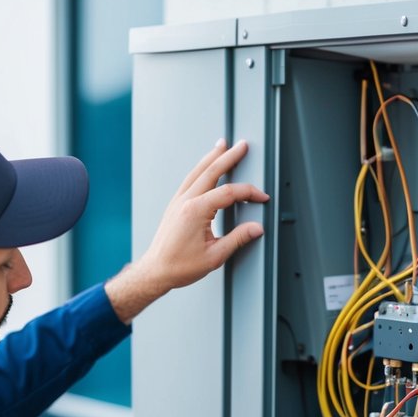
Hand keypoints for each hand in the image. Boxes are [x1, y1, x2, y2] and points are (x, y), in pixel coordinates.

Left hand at [105, 139, 269, 322]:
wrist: (155, 271)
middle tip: (242, 145)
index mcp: (196, 211)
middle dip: (228, 156)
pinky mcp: (174, 206)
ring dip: (212, 157)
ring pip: (197, 172)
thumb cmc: (180, 266)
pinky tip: (205, 167)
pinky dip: (200, 169)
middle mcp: (185, 201)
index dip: (248, 193)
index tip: (262, 197)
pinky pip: (189, 180)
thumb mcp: (215, 256)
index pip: (228, 192)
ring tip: (222, 145)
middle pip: (211, 171)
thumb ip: (237, 239)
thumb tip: (256, 228)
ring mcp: (178, 201)